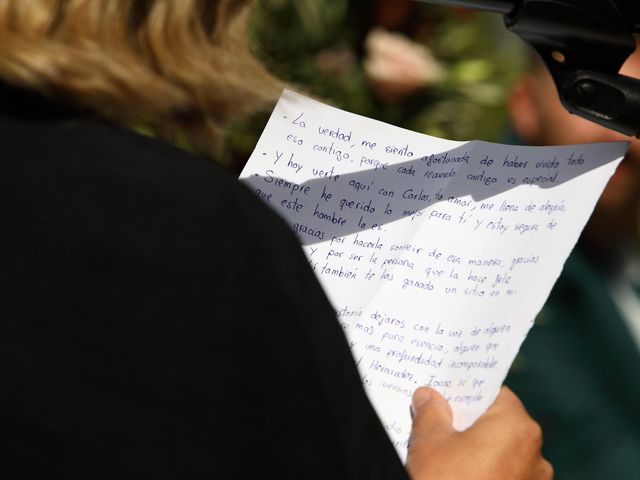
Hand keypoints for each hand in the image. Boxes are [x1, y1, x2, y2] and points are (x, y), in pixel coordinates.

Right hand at [406, 386, 552, 479]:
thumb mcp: (430, 443)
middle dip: (469, 422)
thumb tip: (428, 396)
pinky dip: (486, 472)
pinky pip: (505, 475)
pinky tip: (459, 475)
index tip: (447, 392)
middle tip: (440, 420)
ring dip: (478, 449)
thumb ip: (431, 412)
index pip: (495, 393)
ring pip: (502, 452)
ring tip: (445, 452)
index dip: (468, 391)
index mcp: (517, 426)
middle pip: (498, 423)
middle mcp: (535, 452)